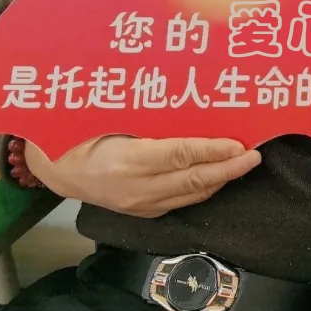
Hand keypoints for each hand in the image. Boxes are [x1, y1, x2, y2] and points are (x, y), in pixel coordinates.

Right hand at [26, 135, 261, 217]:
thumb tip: (191, 97)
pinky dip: (204, 188)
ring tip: (244, 163)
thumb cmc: (83, 132)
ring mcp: (141, 205)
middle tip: (255, 156)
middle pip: (193, 180)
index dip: (213, 150)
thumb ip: (149, 113)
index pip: (181, 155)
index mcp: (127, 159)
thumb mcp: (110, 115)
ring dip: (221, 179)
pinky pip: (182, 201)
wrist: (55, 169)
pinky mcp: (144, 213)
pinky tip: (219, 175)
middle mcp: (137, 188)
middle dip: (229, 169)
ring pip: (192, 194)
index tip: (239, 144)